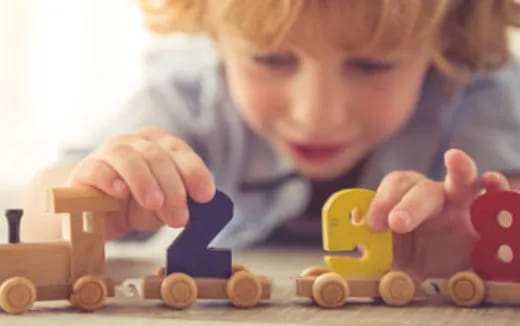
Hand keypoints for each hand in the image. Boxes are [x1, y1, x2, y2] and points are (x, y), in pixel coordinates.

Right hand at [66, 126, 215, 238]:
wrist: (96, 214)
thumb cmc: (136, 205)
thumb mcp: (163, 207)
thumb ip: (179, 206)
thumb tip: (196, 213)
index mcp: (162, 146)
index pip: (181, 152)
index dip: (194, 172)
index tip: (204, 195)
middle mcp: (137, 143)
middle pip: (158, 157)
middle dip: (173, 188)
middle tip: (179, 217)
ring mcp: (109, 152)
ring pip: (129, 157)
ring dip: (145, 181)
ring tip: (154, 204)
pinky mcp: (86, 169)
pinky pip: (98, 168)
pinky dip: (111, 179)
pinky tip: (120, 192)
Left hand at [365, 148, 509, 278]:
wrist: (438, 281)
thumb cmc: (407, 263)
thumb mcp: (383, 265)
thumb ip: (363, 259)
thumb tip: (326, 261)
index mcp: (402, 203)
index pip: (393, 187)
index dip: (381, 201)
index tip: (373, 223)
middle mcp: (431, 199)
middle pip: (422, 189)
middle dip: (410, 204)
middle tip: (397, 223)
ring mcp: (461, 208)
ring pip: (462, 182)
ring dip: (459, 170)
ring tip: (455, 158)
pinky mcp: (486, 222)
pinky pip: (495, 202)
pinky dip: (497, 190)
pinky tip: (492, 184)